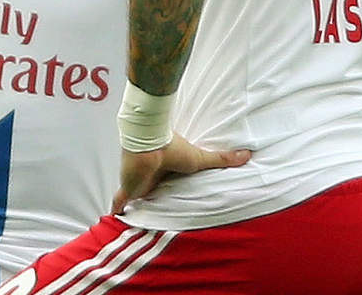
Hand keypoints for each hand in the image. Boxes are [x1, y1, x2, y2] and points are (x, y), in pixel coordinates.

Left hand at [111, 136, 250, 213]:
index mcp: (165, 170)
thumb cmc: (173, 148)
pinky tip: (113, 218)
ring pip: (134, 196)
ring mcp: (136, 183)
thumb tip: (248, 155)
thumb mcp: (200, 159)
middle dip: (148, 198)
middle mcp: (149, 177)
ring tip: (135, 219)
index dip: (164, 186)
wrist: (149, 143)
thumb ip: (222, 159)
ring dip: (134, 204)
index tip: (167, 195)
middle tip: (152, 212)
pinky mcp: (127, 189)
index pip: (163, 181)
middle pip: (148, 190)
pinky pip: (119, 202)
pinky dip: (117, 209)